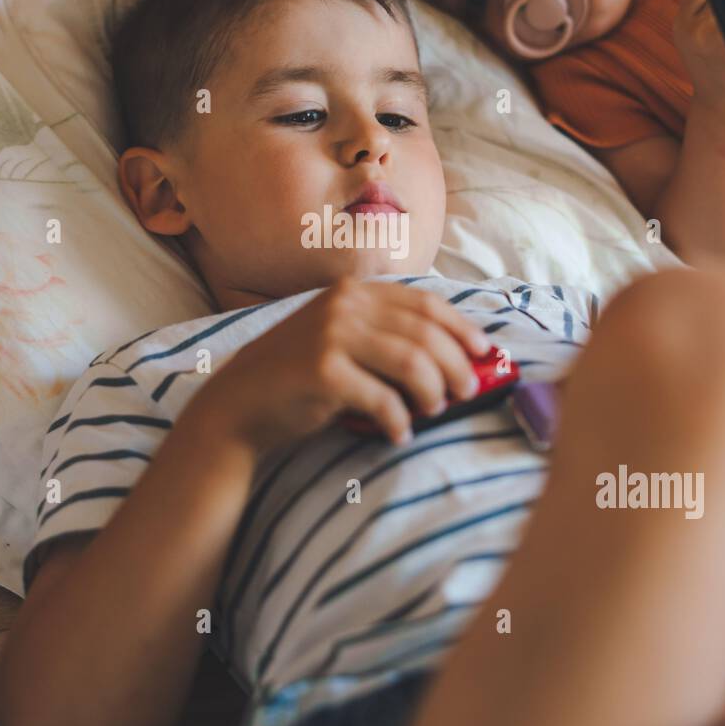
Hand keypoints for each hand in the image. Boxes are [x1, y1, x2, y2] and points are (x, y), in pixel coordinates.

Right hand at [205, 277, 491, 451]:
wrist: (241, 404)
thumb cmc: (299, 376)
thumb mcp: (340, 338)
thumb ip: (383, 334)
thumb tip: (454, 355)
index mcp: (353, 291)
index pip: (424, 302)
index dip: (460, 327)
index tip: (483, 350)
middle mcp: (343, 305)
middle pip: (424, 332)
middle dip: (455, 364)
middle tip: (468, 391)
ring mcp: (331, 336)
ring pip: (411, 362)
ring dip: (433, 391)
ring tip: (436, 412)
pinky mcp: (323, 372)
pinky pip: (382, 399)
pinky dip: (399, 420)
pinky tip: (399, 434)